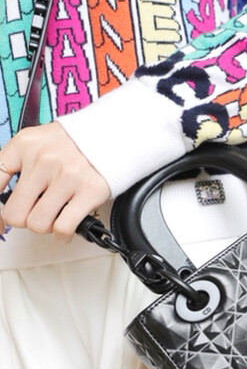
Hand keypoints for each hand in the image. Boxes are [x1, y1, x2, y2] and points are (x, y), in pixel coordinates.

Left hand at [0, 121, 109, 242]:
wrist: (115, 134)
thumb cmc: (76, 143)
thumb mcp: (38, 143)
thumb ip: (18, 167)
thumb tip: (4, 204)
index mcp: (25, 144)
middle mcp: (43, 159)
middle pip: (15, 213)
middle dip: (25, 220)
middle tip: (35, 213)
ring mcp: (66, 176)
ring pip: (38, 224)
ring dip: (46, 227)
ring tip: (55, 215)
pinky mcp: (89, 191)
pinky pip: (63, 228)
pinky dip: (63, 235)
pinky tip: (66, 226)